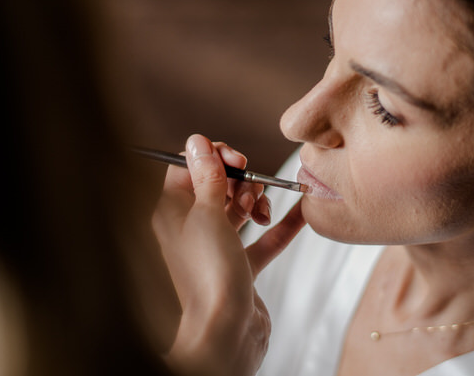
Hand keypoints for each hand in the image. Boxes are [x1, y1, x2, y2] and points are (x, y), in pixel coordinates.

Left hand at [152, 134, 304, 375]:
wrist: (227, 333)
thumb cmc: (209, 276)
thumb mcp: (208, 214)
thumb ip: (207, 176)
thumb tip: (197, 141)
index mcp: (172, 214)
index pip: (187, 168)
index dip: (213, 157)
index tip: (237, 160)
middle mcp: (191, 229)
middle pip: (216, 186)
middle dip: (240, 181)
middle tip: (249, 190)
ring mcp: (216, 248)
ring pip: (240, 210)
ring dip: (258, 202)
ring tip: (262, 211)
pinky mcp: (240, 267)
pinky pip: (264, 239)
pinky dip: (281, 225)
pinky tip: (301, 211)